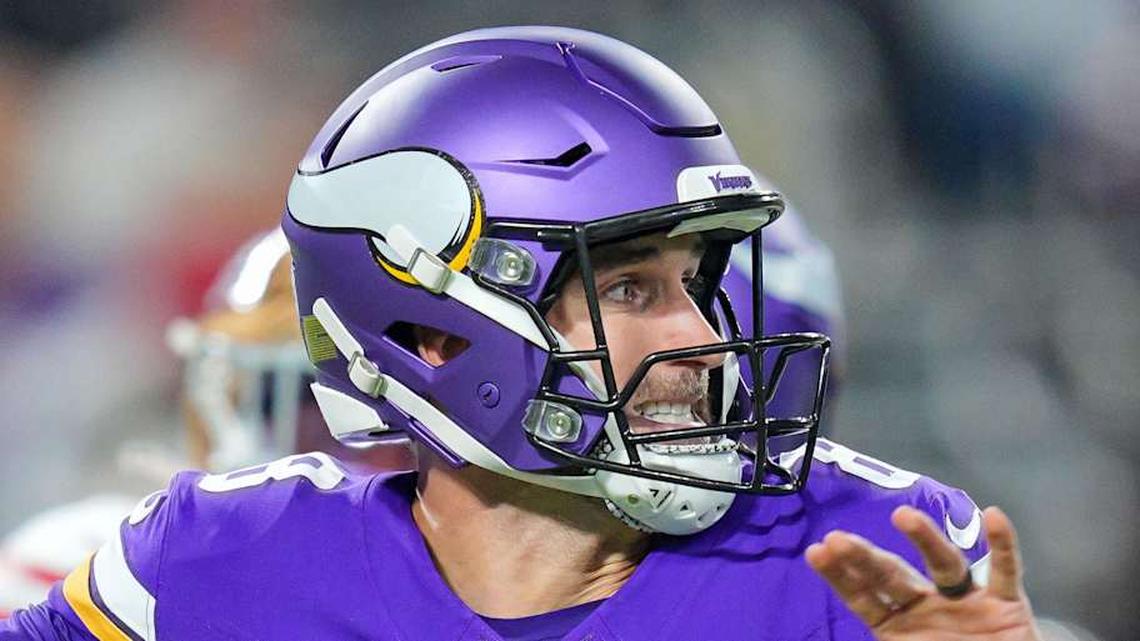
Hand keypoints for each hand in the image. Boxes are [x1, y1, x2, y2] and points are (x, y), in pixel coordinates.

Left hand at [805, 506, 1040, 639]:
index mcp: (898, 624)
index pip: (863, 597)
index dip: (841, 576)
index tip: (816, 551)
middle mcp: (928, 605)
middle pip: (894, 575)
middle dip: (867, 558)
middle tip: (838, 538)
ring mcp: (967, 602)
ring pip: (944, 564)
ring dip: (925, 539)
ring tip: (902, 515)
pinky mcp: (1007, 606)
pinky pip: (1006, 571)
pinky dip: (1003, 544)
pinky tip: (993, 516)